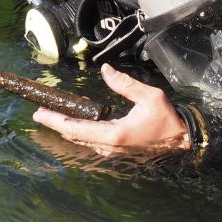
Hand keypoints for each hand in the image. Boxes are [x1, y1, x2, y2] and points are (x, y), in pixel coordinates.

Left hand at [33, 63, 189, 155]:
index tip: (40, 114)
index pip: (77, 128)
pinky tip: (74, 126)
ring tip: (52, 117)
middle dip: (56, 124)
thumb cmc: (167, 120)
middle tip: (39, 113)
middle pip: (75, 136)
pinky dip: (78, 133)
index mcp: (114, 134)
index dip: (56, 121)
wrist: (182, 143)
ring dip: (67, 129)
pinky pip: (91, 143)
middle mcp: (109, 146)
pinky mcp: (117, 151)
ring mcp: (113, 151)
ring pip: (82, 141)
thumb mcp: (150, 97)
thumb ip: (126, 84)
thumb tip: (105, 70)